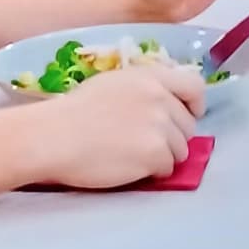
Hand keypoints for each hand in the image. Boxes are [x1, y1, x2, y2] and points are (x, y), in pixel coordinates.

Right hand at [26, 63, 204, 187]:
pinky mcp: (155, 153)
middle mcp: (161, 98)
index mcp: (150, 77)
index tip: (190, 116)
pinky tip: (129, 166)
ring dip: (162, 156)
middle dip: (173, 137)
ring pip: (180, 150)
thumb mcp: (113, 84)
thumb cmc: (74, 112)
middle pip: (188, 125)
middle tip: (146, 143)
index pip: (194, 86)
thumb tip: (166, 104)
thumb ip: (144, 89)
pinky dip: (152, 171)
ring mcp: (160, 126)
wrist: (53, 136)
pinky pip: (168, 168)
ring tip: (132, 155)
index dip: (195, 105)